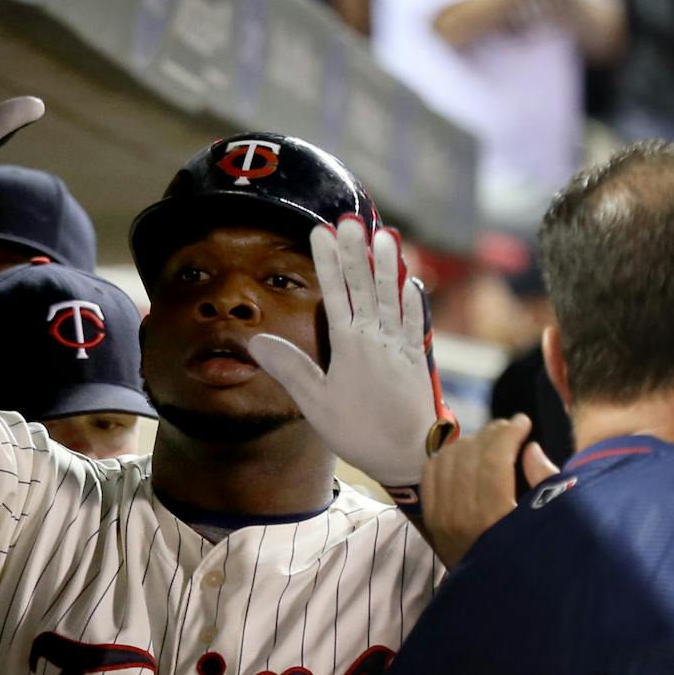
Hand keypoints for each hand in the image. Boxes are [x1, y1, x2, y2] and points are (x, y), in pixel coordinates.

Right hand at [248, 217, 449, 486]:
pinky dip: (412, 298)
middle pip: (364, 285)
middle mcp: (376, 337)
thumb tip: (256, 339)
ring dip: (388, 264)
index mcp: (349, 345)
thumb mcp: (316, 404)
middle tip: (350, 219)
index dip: (327, 260)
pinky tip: (413, 283)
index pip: (335, 292)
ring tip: (386, 234)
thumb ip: (290, 368)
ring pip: (392, 296)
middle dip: (355, 250)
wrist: (415, 454)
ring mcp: (400, 345)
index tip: (321, 230)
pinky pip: (414, 320)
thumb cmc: (360, 432)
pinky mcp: (416, 359)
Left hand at [420, 414, 559, 567]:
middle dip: (492, 433)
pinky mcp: (430, 520)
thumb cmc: (533, 561)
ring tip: (491, 439)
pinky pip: (430, 473)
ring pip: (446, 459)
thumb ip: (544, 484)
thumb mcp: (550, 525)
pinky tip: (465, 453)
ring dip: (469, 441)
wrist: (494, 599)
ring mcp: (440, 518)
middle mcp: (460, 515)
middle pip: (469, 455)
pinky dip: (447, 456)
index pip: (494, 459)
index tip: (524, 422)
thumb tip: (529, 448)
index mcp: (493, 517)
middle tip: (510, 428)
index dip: (509, 433)